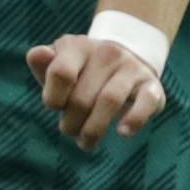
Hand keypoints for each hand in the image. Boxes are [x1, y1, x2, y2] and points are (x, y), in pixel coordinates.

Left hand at [25, 33, 166, 148]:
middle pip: (82, 97)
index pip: (61, 73)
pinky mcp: (151, 85)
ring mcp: (131, 68)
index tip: (56, 106)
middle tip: (70, 130)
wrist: (126, 58)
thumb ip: (43, 65)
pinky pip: (147, 102)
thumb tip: (37, 54)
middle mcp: (107, 52)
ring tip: (86, 143)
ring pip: (110, 101)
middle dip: (71, 123)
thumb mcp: (60, 65)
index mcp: (79, 46)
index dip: (53, 99)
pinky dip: (134, 119)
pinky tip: (122, 132)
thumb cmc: (83, 71)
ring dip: (94, 130)